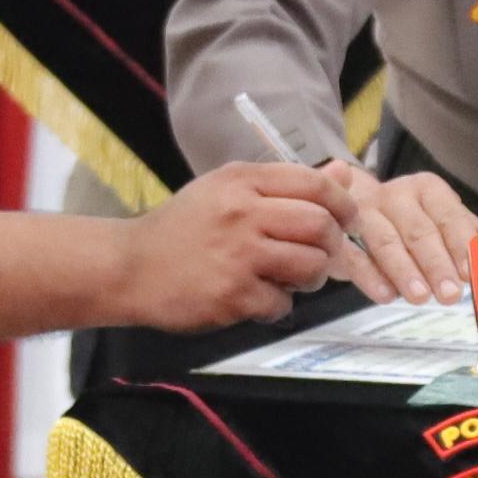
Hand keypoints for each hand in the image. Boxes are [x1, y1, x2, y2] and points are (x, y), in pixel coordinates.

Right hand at [117, 164, 353, 330]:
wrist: (130, 267)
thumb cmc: (181, 228)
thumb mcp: (226, 190)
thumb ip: (283, 184)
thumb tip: (341, 173)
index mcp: (241, 181)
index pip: (314, 184)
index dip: (342, 203)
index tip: (348, 218)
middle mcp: (242, 214)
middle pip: (320, 225)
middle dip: (332, 244)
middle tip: (324, 253)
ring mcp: (238, 256)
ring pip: (310, 266)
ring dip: (311, 277)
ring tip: (292, 277)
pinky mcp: (233, 296)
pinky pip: (282, 302)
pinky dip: (277, 304)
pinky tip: (257, 297)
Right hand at [320, 158, 477, 305]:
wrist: (352, 211)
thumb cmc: (412, 223)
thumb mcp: (447, 225)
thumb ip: (476, 234)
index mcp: (427, 189)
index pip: (449, 216)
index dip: (461, 245)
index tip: (471, 274)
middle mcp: (395, 195)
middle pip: (418, 229)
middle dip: (436, 264)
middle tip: (451, 295)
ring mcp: (363, 212)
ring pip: (384, 239)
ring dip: (404, 270)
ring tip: (420, 298)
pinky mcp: (338, 234)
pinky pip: (352, 254)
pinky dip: (369, 275)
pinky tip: (385, 296)